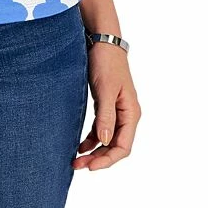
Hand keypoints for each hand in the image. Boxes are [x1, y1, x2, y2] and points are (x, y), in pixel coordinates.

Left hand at [73, 43, 140, 169]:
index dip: (107, 159)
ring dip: (94, 150)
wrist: (102, 41)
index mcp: (131, 113)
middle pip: (115, 146)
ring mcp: (116, 110)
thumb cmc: (106, 62)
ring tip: (76, 160)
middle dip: (98, 158)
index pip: (123, 146)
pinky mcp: (106, 104)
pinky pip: (100, 128)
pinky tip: (80, 145)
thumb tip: (104, 141)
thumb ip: (105, 115)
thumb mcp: (105, 89)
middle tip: (78, 166)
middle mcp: (126, 115)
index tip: (90, 166)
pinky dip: (91, 138)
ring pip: (107, 139)